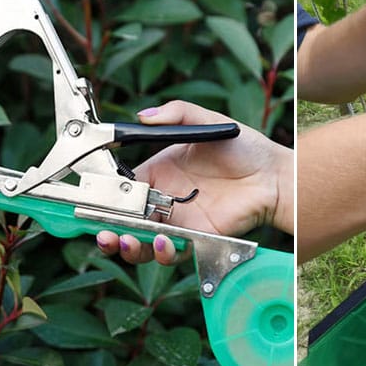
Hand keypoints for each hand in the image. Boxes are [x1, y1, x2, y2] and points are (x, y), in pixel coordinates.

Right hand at [97, 100, 292, 264]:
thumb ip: (178, 115)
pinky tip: (160, 240)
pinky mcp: (195, 239)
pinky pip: (171, 251)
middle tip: (100, 231)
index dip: (104, 196)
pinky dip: (160, 251)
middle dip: (107, 229)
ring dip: (126, 246)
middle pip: (125, 220)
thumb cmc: (245, 148)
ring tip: (122, 240)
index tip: (91, 201)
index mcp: (160, 172)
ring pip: (141, 241)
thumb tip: (143, 116)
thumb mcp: (208, 122)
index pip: (122, 187)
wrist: (274, 177)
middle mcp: (164, 200)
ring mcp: (178, 222)